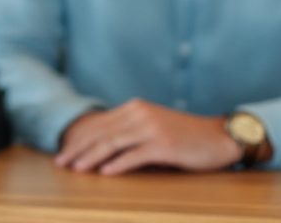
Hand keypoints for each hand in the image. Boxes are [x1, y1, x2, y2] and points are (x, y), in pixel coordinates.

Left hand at [54, 99, 240, 174]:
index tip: (62, 153)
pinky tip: (104, 173)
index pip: (98, 123)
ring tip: (75, 169)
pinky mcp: (164, 144)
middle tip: (60, 163)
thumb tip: (100, 150)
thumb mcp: (153, 128)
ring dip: (90, 157)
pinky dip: (117, 164)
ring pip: (112, 143)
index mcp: (134, 108)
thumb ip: (130, 132)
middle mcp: (140, 114)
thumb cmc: (185, 137)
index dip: (77, 139)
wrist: (220, 137)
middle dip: (77, 148)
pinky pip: (135, 155)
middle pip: (100, 132)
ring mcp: (152, 128)